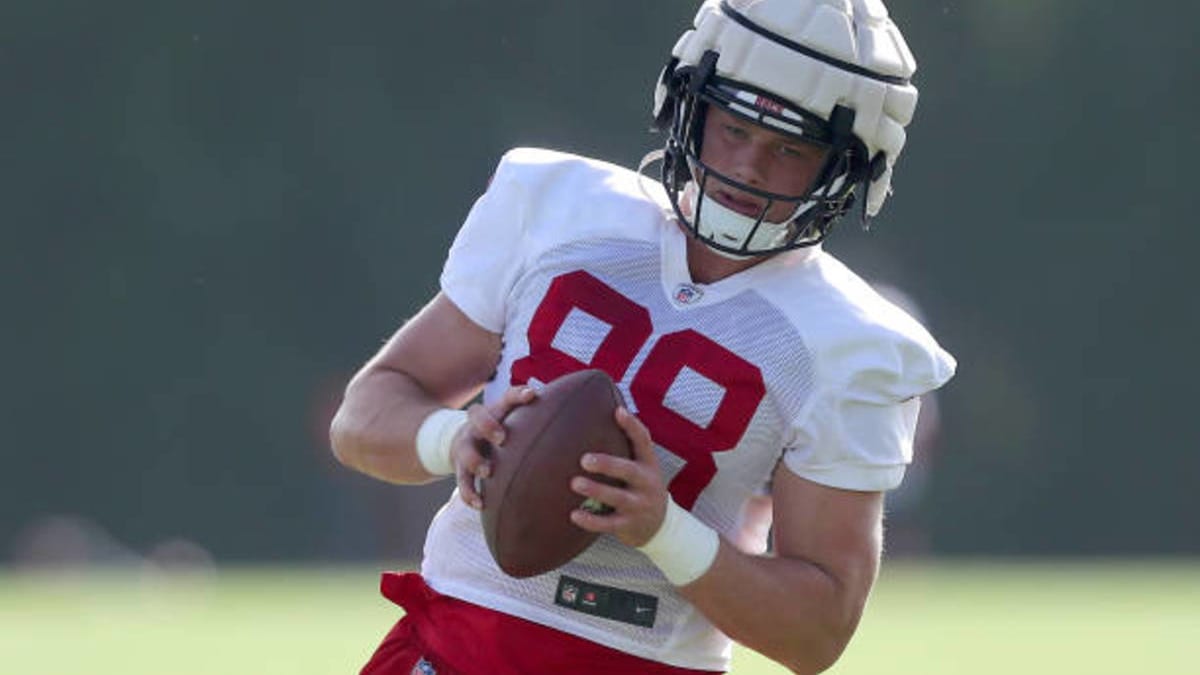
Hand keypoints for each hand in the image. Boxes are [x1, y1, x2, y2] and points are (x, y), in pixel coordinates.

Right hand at [453, 385, 537, 508]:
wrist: (459, 442)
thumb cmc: (498, 430)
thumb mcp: (511, 420)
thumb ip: (535, 419)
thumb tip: (575, 417)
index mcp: (495, 411)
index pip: (507, 398)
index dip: (518, 395)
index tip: (532, 395)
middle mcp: (477, 425)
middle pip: (477, 416)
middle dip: (488, 425)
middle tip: (502, 437)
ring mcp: (466, 446)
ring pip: (466, 451)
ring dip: (476, 461)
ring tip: (488, 472)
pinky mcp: (460, 468)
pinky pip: (462, 481)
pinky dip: (470, 493)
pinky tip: (481, 504)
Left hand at [569, 406, 667, 547]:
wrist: (660, 526)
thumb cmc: (641, 487)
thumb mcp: (642, 466)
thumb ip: (627, 445)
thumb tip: (607, 410)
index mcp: (648, 464)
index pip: (643, 441)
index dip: (632, 426)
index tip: (617, 412)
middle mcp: (646, 483)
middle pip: (629, 471)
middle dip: (608, 464)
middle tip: (584, 459)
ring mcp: (639, 506)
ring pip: (617, 498)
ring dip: (596, 490)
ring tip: (575, 483)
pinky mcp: (629, 526)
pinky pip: (608, 524)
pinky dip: (591, 520)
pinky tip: (573, 514)